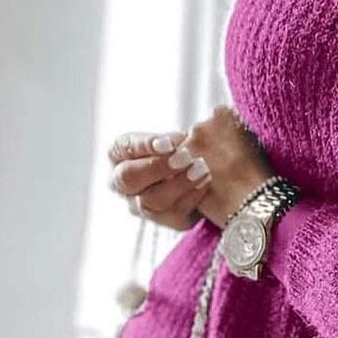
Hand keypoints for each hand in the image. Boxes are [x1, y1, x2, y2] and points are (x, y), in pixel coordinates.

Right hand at [108, 106, 273, 231]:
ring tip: (201, 170)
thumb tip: (214, 117)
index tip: (170, 142)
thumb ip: (190, 131)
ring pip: (150, 201)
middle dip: (158, 167)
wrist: (215, 172)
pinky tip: (206, 185)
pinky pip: (172, 216)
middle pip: (129, 178)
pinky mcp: (164, 220)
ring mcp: (141, 205)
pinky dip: (190, 199)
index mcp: (121, 153)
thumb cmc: (194, 145)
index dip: (145, 145)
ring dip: (178, 185)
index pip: (124, 147)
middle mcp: (124, 183)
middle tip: (185, 158)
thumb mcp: (190, 133)